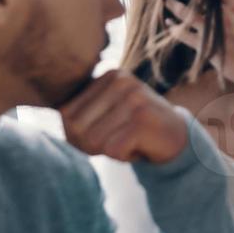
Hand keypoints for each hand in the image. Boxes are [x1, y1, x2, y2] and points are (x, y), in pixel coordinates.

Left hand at [60, 70, 189, 163]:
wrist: (180, 140)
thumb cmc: (136, 129)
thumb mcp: (108, 111)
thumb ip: (80, 110)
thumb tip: (54, 114)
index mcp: (109, 75)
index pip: (66, 113)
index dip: (79, 135)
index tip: (106, 133)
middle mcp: (122, 81)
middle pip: (77, 128)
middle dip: (92, 145)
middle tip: (118, 142)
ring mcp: (134, 99)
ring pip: (94, 141)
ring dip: (110, 151)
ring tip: (130, 141)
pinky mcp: (144, 120)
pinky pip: (113, 151)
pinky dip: (125, 157)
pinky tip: (141, 147)